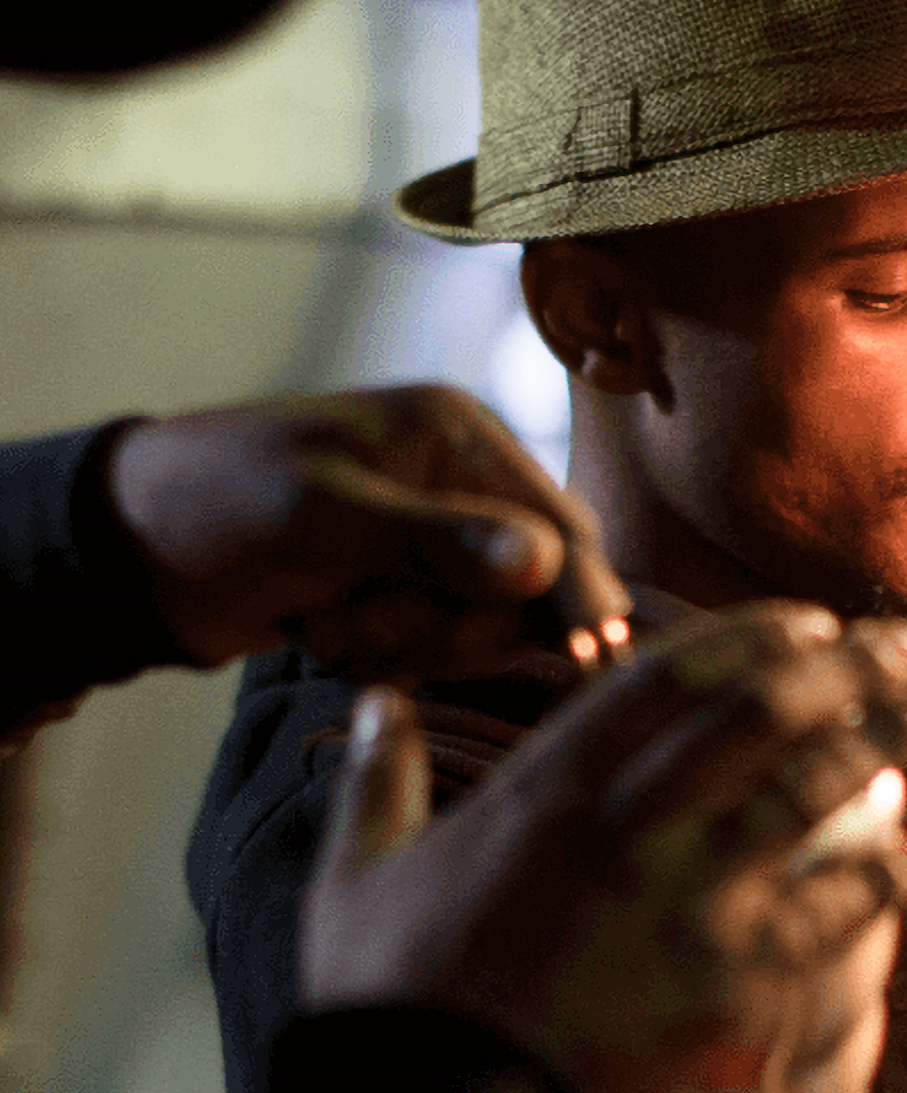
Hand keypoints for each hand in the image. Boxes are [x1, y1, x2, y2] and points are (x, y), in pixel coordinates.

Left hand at [107, 383, 628, 676]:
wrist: (124, 553)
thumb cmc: (218, 504)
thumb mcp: (328, 518)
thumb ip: (440, 540)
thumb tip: (543, 564)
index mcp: (455, 434)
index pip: (557, 524)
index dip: (579, 594)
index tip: (597, 658)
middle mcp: (457, 482)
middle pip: (530, 588)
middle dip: (457, 624)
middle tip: (376, 625)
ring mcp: (429, 541)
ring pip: (480, 627)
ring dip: (407, 643)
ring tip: (330, 624)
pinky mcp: (398, 590)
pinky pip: (433, 648)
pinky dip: (379, 655)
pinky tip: (318, 631)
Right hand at [301, 602, 906, 1092]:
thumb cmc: (391, 1000)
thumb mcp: (359, 873)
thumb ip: (378, 778)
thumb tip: (369, 702)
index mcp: (549, 785)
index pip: (675, 675)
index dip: (757, 635)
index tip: (814, 619)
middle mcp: (630, 823)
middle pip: (764, 714)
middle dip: (847, 667)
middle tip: (905, 644)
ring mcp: (687, 899)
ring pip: (812, 792)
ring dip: (885, 740)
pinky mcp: (727, 980)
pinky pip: (830, 912)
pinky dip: (882, 877)